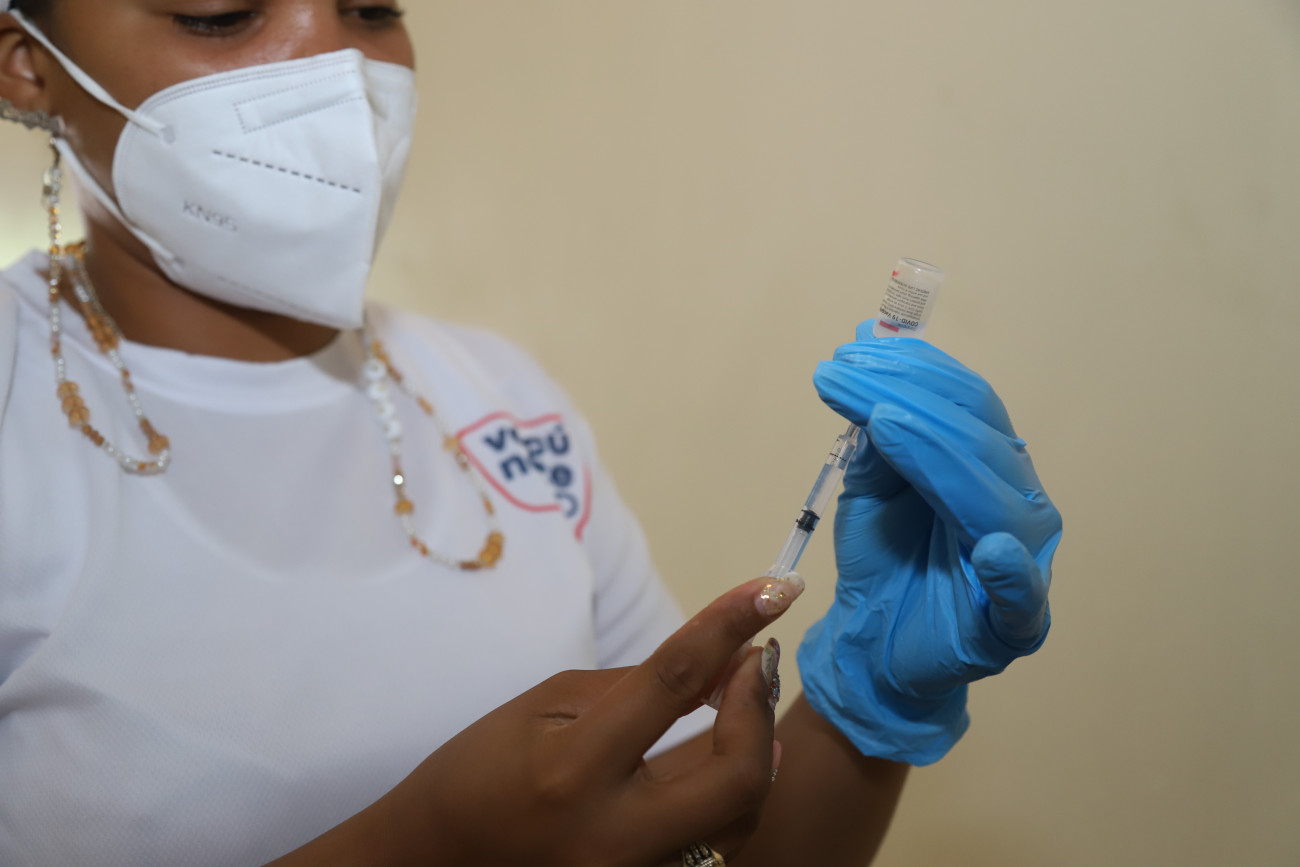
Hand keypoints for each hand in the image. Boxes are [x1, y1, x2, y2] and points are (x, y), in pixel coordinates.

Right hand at [347, 576, 800, 866]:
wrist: (436, 861)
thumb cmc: (482, 771)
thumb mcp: (547, 707)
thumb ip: (640, 685)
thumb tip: (722, 660)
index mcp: (573, 770)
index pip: (672, 682)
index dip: (728, 626)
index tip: (774, 587)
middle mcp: (614, 837)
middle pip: (738, 775)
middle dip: (759, 708)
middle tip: (755, 662)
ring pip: (741, 819)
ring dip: (756, 751)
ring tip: (743, 703)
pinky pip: (718, 846)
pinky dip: (732, 797)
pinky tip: (729, 761)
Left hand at [796, 321, 1061, 765]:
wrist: (875, 642)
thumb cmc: (882, 559)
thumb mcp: (870, 484)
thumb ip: (877, 428)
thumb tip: (865, 341)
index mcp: (988, 466)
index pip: (964, 403)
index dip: (912, 371)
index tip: (852, 349)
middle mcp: (1017, 502)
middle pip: (976, 439)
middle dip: (908, 399)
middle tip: (845, 375)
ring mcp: (1023, 560)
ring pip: (995, 501)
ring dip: (939, 456)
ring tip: (884, 422)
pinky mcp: (1015, 623)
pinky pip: (1023, 596)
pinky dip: (1011, 572)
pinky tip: (992, 549)